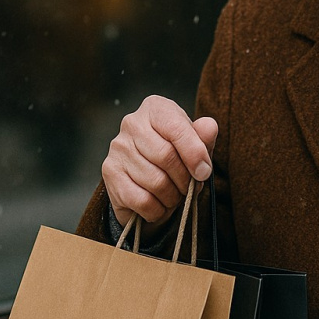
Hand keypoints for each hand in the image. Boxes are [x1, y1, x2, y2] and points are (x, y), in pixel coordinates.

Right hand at [101, 95, 217, 227]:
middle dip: (184, 179)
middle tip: (189, 187)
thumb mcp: (195, 145)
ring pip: (155, 182)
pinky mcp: (109, 173)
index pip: (176, 128)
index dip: (195, 154)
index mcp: (155, 108)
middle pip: (166, 157)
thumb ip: (204, 137)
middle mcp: (132, 123)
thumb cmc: (176, 155)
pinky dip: (157, 209)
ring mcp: (118, 148)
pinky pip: (142, 200)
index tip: (204, 172)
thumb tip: (209, 127)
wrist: (146, 178)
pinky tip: (158, 204)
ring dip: (172, 197)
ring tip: (174, 194)